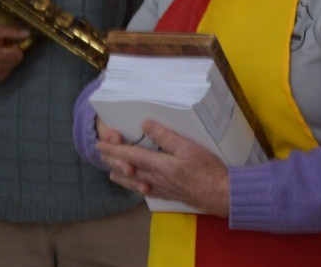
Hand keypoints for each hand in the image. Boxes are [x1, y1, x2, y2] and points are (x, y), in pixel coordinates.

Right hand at [0, 25, 28, 85]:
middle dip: (12, 54)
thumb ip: (12, 32)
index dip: (14, 47)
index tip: (7, 44)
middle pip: (16, 62)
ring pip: (11, 69)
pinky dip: (3, 68)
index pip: (18, 54)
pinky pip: (5, 75)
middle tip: (2, 49)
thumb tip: (27, 34)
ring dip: (8, 62)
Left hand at [96, 119, 229, 215]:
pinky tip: (139, 188)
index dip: (114, 149)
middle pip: (129, 170)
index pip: (130, 156)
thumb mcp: (188, 147)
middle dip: (114, 162)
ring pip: (136, 183)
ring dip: (122, 177)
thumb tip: (146, 124)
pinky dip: (137, 188)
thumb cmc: (206, 169)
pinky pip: (147, 192)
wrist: (220, 194)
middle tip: (102, 156)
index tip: (100, 144)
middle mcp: (156, 179)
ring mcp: (162, 189)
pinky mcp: (170, 195)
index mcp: (159, 165)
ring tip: (111, 174)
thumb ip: (165, 137)